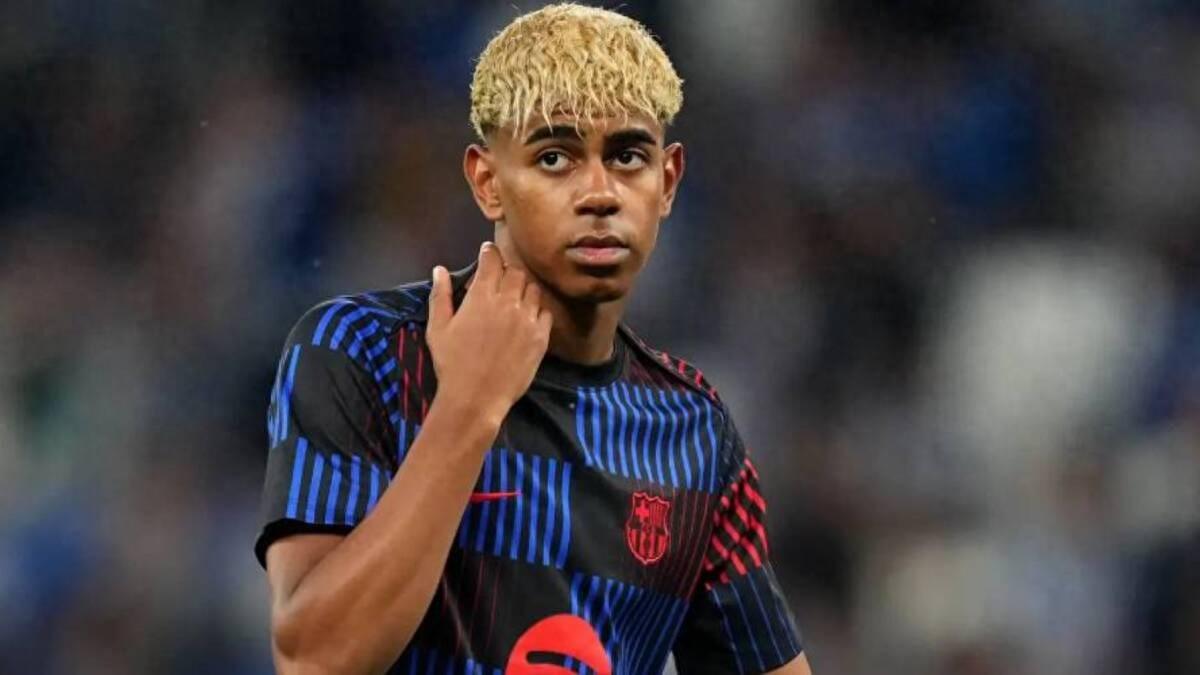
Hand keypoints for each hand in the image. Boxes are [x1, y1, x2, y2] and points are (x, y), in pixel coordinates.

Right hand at [426, 242, 552, 424]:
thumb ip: (440, 296)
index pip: (492, 260)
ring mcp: (528, 319)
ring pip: (533, 289)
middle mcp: (508, 302)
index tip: (488, 252)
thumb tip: (439, 270)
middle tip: (499, 281)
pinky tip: (526, 319)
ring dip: (523, 289)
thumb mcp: (438, 329)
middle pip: (516, 272)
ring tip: (514, 299)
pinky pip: (545, 312)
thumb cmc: (452, 363)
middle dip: (507, 272)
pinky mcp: (541, 337)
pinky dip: (536, 310)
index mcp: (481, 296)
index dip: (490, 252)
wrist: (476, 397)